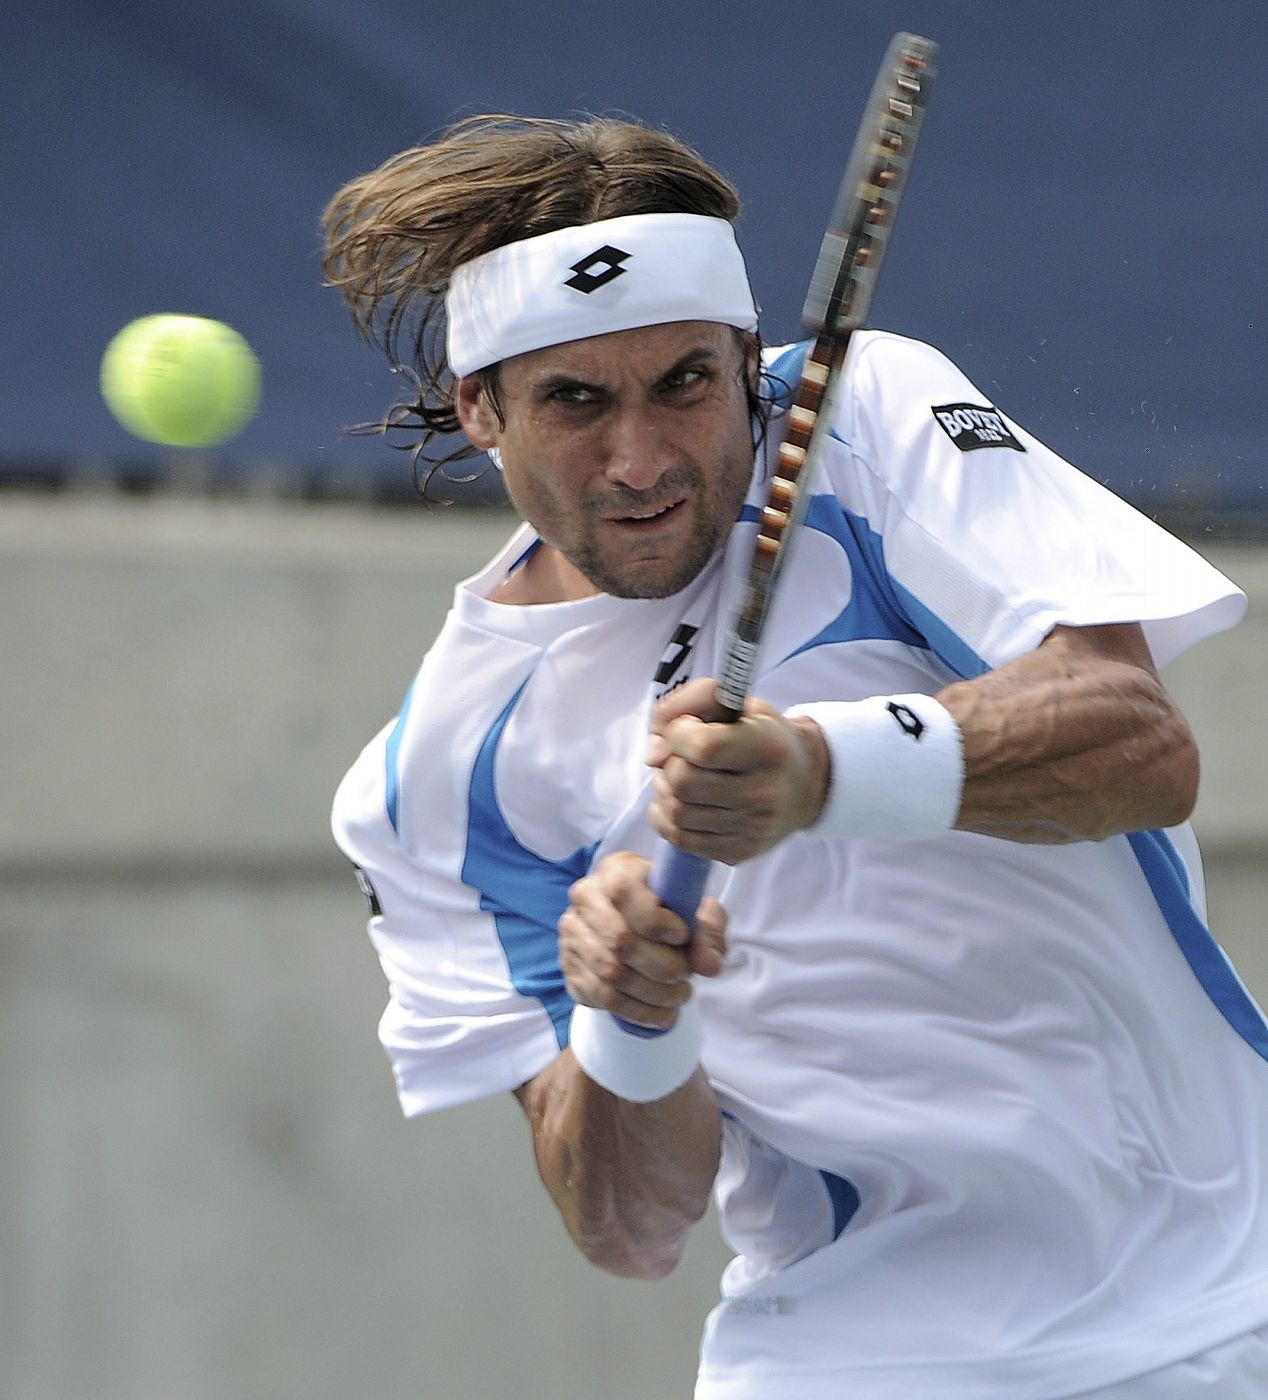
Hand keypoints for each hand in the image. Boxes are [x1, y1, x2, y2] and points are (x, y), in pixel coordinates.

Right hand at [560, 851, 726, 1030]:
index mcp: (616, 871)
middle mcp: (586, 898)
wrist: (644, 934)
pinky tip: (663, 1012)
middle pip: (620, 940)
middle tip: (686, 975)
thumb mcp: (698, 913)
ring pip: (611, 974)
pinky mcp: (571, 969)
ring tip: (680, 995)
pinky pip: (603, 998)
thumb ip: (708, 933)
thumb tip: (709, 964)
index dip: (655, 920)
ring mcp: (573, 935)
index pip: (623, 892)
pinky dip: (640, 1011)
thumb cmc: (673, 914)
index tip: (682, 935)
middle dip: (663, 966)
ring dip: (655, 993)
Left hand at [645, 678, 829, 863]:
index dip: (679, 734)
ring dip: (665, 791)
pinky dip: (667, 818)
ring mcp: (753, 828)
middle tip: (679, 756)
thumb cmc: (760, 735)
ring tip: (680, 777)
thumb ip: (685, 703)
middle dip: (669, 764)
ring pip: (677, 813)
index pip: (703, 747)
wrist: (803, 783)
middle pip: (683, 782)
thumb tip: (653, 755)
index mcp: (767, 747)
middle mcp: (765, 792)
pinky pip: (681, 839)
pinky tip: (680, 801)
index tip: (688, 728)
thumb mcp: (734, 702)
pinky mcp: (739, 852)